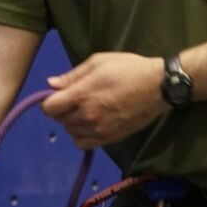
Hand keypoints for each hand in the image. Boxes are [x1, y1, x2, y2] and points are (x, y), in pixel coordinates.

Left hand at [41, 52, 167, 148]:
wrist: (157, 87)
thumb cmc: (128, 69)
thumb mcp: (98, 62)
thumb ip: (73, 75)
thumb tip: (50, 84)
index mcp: (82, 94)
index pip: (49, 108)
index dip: (50, 100)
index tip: (58, 94)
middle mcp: (87, 115)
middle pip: (59, 120)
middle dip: (62, 109)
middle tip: (76, 98)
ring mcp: (98, 130)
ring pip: (70, 131)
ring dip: (72, 121)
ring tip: (86, 109)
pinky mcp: (109, 139)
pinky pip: (83, 143)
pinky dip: (82, 135)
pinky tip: (91, 123)